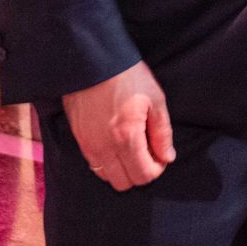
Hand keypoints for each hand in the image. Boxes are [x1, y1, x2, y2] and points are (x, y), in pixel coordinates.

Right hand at [62, 60, 175, 190]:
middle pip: (124, 183)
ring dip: (123, 169)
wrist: (92, 62)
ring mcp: (88, 146)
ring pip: (107, 178)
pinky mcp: (79, 140)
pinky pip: (94, 166)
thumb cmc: (127, 77)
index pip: (143, 175)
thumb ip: (162, 133)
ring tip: (132, 147)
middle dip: (140, 171)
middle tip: (148, 151)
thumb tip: (167, 157)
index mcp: (126, 138)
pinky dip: (108, 162)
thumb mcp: (155, 100)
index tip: (160, 153)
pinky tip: (117, 143)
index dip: (157, 168)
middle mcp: (104, 148)